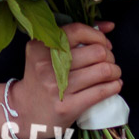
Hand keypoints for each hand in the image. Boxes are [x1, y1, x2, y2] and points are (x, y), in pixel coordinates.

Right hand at [7, 22, 120, 136]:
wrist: (24, 112)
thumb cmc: (41, 79)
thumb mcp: (47, 54)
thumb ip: (75, 37)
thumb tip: (109, 26)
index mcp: (40, 47)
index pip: (78, 31)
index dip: (98, 36)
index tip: (104, 44)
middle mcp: (47, 65)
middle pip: (96, 52)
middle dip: (109, 56)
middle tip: (108, 62)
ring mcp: (57, 87)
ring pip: (102, 71)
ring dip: (115, 71)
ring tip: (113, 73)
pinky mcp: (67, 107)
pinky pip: (100, 92)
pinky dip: (114, 86)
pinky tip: (114, 85)